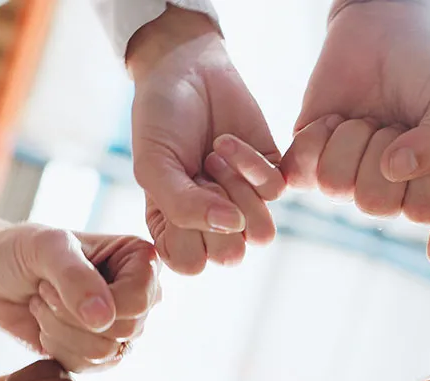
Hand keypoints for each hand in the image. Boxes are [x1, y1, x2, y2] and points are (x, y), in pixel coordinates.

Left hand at [0, 213, 160, 371]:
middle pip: (125, 330)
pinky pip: (87, 367)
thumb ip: (75, 277)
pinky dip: (56, 347)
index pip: (138, 301)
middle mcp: (140, 294)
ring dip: (59, 330)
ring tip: (43, 305)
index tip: (57, 277)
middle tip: (44, 290)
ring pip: (105, 353)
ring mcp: (122, 326)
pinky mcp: (100, 353)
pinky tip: (45, 324)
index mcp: (140, 260)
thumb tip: (104, 320)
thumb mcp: (46, 248)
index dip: (96, 300)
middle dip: (70, 314)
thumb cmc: (22, 251)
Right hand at [126, 7, 285, 274]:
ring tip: (213, 160)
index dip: (188, 235)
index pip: (190, 264)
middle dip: (216, 215)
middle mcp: (211, 221)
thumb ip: (181, 206)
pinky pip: (275, 192)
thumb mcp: (154, 164)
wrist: (187, 68)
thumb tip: (233, 228)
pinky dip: (250, 164)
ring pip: (261, 233)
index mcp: (175, 227)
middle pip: (231, 256)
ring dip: (238, 195)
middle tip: (198, 175)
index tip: (174, 194)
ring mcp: (242, 200)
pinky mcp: (270, 174)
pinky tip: (227, 142)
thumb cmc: (160, 118)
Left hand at [284, 1, 429, 222]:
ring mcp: (348, 181)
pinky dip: (316, 136)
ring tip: (365, 119)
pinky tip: (336, 119)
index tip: (426, 129)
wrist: (382, 31)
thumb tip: (395, 170)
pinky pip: (299, 172)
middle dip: (380, 148)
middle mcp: (389, 194)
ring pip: (334, 185)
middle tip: (391, 121)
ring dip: (350, 138)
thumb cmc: (427, 68)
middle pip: (372, 203)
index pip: (421, 210)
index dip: (421, 167)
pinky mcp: (310, 163)